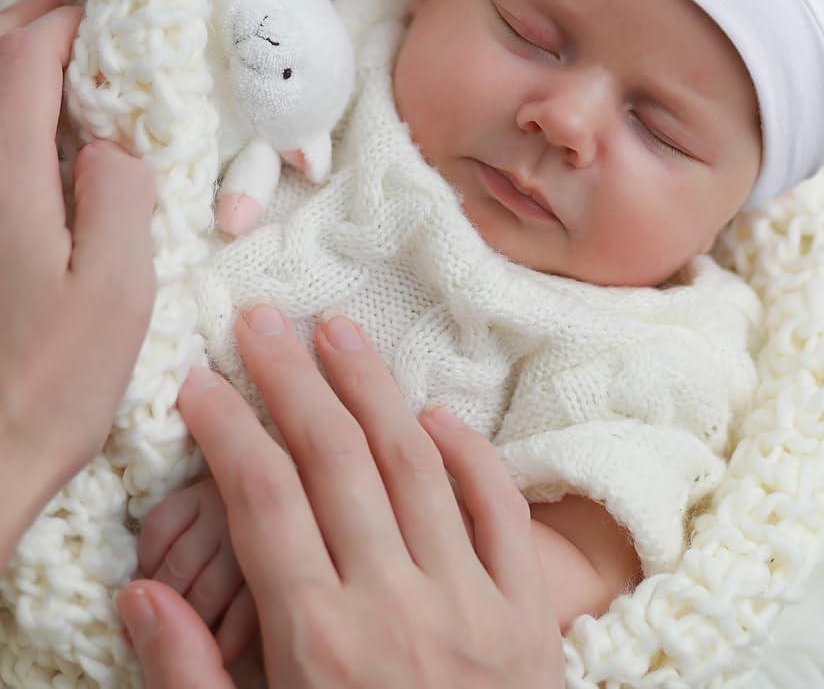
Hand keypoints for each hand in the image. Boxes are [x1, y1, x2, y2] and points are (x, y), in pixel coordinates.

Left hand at [0, 0, 156, 565]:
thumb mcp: (117, 290)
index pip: (22, 69)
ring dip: (3, 69)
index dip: (58, 28)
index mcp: (7, 185)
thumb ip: (123, 198)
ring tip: (41, 54)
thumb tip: (118, 146)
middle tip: (66, 12)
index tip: (94, 13)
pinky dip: (0, 120)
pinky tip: (22, 131)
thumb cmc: (55, 380)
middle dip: (22, 29)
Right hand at [118, 307, 564, 687]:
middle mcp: (397, 607)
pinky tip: (437, 415)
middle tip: (265, 322)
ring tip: (341, 333)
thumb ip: (196, 680)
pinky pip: (503, 512)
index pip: (263, 501)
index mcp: (320, 645)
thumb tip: (142, 594)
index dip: (227, 429)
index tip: (201, 380)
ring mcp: (473, 604)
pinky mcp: (530, 612)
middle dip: (294, 382)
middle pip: (337, 462)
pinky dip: (471, 456)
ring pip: (417, 465)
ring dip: (374, 390)